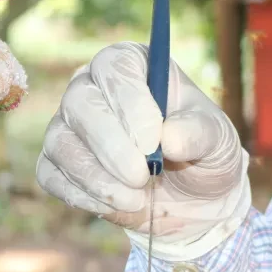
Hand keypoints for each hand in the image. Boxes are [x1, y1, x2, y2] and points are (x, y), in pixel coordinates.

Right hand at [36, 42, 250, 260]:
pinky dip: (83, 195)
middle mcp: (94, 87)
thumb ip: (200, 133)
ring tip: (137, 198)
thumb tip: (169, 139)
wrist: (192, 198)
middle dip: (110, 144)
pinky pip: (52, 175)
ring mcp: (71, 126)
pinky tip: (118, 205)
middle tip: (141, 177)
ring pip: (62, 142)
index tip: (152, 140)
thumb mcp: (219, 140)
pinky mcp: (58, 163)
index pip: (116, 66)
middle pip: (80, 101)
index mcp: (135, 66)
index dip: (129, 101)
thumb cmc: (204, 153)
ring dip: (97, 176)